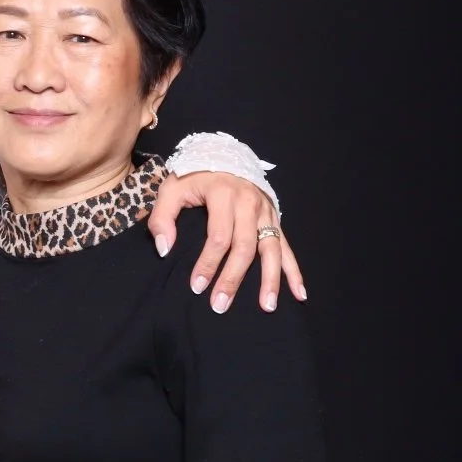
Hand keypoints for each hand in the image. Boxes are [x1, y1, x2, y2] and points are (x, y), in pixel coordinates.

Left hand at [148, 172, 306, 313]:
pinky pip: (287, 247)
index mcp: (224, 194)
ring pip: (271, 249)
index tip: (197, 286)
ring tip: (267, 306)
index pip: (218, 236)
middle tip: (221, 304)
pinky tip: (299, 293)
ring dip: (270, 279)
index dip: (208, 263)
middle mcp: (249, 203)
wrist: (224, 154)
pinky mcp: (275, 219)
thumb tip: (164, 249)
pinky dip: (294, 271)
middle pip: (245, 247)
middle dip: (233, 278)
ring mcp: (266, 212)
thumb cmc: (194, 176)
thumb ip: (162, 218)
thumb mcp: (171, 189)